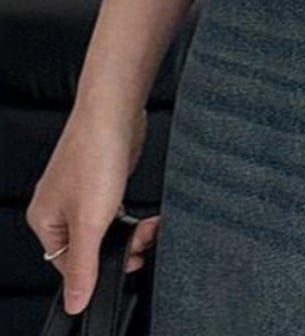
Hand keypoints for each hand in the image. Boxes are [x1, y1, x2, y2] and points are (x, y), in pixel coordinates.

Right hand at [27, 105, 158, 314]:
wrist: (113, 110)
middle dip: (120, 248)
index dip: (99, 268)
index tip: (129, 262)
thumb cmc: (95, 156)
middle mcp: (59, 207)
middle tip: (144, 241)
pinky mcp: (103, 178)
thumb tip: (75, 301)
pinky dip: (131, 216)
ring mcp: (81, 191)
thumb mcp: (91, 221)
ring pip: (106, 228)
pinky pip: (114, 209)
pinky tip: (146, 214)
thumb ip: (83, 265)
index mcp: (45, 221)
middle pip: (89, 246)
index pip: (68, 265)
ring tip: (151, 227)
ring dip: (130, 232)